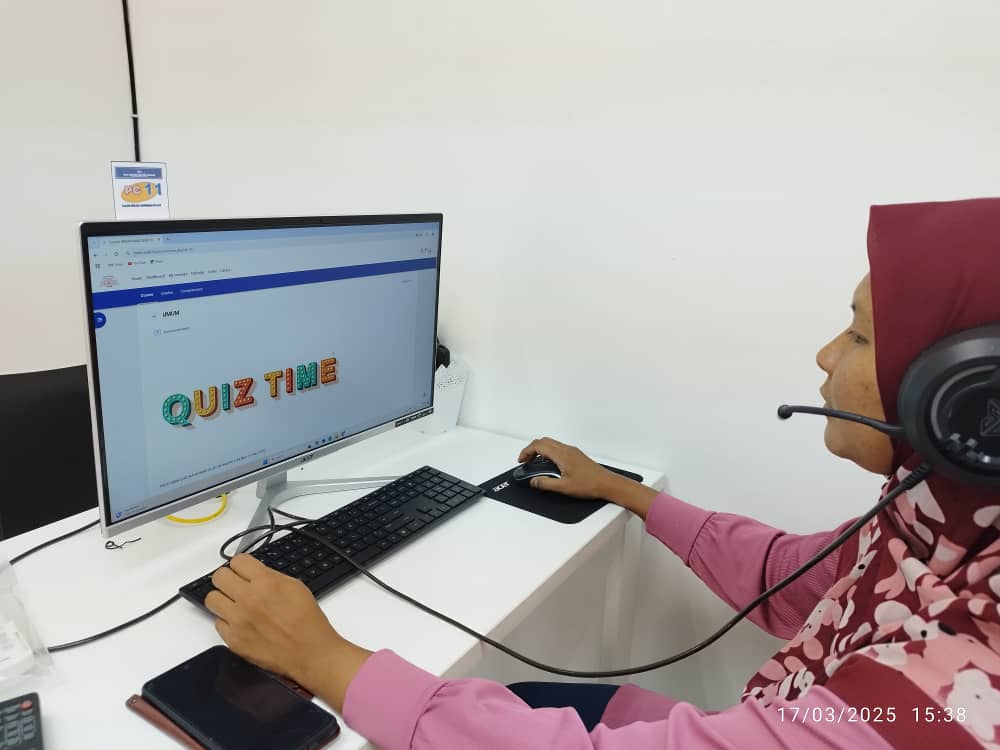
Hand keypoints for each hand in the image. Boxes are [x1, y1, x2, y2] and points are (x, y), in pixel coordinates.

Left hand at [205, 554, 371, 710]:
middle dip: (227, 578)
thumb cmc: (307, 621)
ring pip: (211, 599)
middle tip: (234, 585)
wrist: (309, 652)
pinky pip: (217, 623)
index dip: (241, 565)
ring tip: (234, 604)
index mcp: (265, 582)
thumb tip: (253, 573)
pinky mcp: (233, 640)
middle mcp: (248, 599)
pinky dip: (227, 622)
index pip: (237, 561)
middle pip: (219, 576)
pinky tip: (241, 623)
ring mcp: (238, 620)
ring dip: (222, 599)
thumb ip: (270, 576)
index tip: (242, 571)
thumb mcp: (295, 586)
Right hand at [518, 437, 621, 498]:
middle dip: (532, 449)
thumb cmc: (590, 484)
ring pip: (551, 444)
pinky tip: (550, 466)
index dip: (526, 451)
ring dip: (540, 451)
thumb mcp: (564, 487)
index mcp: (562, 454)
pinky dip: (549, 453)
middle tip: (526, 461)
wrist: (607, 484)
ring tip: (536, 464)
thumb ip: (546, 483)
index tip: (521, 460)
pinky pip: (558, 448)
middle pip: (544, 441)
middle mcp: (567, 449)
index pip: (538, 446)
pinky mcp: (576, 455)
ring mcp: (572, 451)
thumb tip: (534, 481)